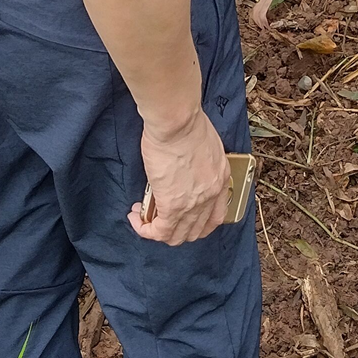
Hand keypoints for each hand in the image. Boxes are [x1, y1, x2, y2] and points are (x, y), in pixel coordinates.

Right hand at [131, 108, 229, 245]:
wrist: (177, 121)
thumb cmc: (186, 122)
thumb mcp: (202, 144)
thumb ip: (197, 162)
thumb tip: (181, 169)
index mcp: (221, 178)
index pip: (215, 216)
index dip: (197, 223)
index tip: (182, 218)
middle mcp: (212, 195)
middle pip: (196, 230)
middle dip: (175, 229)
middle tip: (158, 217)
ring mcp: (194, 204)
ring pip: (178, 236)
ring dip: (159, 231)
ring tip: (143, 217)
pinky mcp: (173, 206)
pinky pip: (159, 231)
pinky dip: (146, 230)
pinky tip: (136, 218)